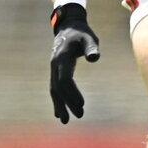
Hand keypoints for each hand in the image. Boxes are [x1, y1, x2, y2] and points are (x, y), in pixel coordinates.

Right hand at [49, 3, 99, 122]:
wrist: (68, 27)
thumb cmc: (82, 33)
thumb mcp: (89, 38)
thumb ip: (91, 48)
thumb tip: (94, 58)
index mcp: (62, 58)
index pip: (65, 79)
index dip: (72, 93)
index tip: (82, 104)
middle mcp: (55, 65)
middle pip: (59, 88)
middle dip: (67, 103)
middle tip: (79, 115)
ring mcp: (53, 69)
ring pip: (54, 90)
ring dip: (59, 105)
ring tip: (65, 121)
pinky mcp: (55, 71)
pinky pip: (54, 88)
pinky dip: (57, 100)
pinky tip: (59, 113)